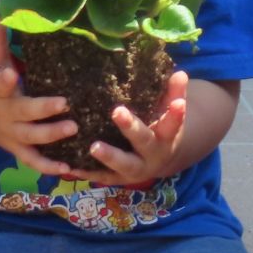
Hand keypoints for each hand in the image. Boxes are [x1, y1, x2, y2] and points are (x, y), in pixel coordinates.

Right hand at [0, 15, 76, 174]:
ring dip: (51, 136)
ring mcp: (12, 136)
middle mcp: (5, 115)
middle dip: (43, 110)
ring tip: (74, 129)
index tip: (10, 73)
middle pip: (23, 114)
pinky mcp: (19, 151)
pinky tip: (69, 169)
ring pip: (32, 139)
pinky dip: (49, 168)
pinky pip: (34, 162)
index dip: (3, 80)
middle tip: (64, 104)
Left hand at [66, 70, 188, 186]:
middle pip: (144, 142)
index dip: (175, 114)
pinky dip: (88, 173)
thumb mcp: (169, 114)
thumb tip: (180, 73)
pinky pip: (103, 177)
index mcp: (166, 137)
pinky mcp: (118, 178)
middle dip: (131, 127)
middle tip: (117, 111)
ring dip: (109, 156)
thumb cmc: (160, 129)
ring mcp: (135, 169)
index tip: (178, 103)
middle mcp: (153, 155)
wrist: (158, 162)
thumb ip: (173, 94)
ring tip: (93, 147)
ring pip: (123, 165)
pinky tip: (72, 167)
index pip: (173, 123)